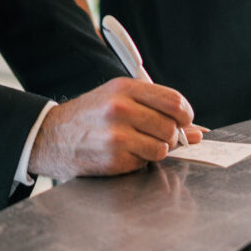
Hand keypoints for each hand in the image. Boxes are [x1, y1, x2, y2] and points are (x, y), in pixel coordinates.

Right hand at [28, 78, 198, 179]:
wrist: (52, 136)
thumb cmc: (90, 116)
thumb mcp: (118, 98)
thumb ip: (157, 109)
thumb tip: (198, 131)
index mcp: (125, 88)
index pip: (174, 101)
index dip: (186, 114)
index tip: (185, 121)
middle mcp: (120, 109)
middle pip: (171, 126)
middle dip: (170, 135)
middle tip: (156, 135)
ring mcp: (116, 135)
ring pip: (162, 148)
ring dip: (155, 150)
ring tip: (137, 144)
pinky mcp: (113, 158)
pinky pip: (145, 163)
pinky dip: (139, 161)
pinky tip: (123, 153)